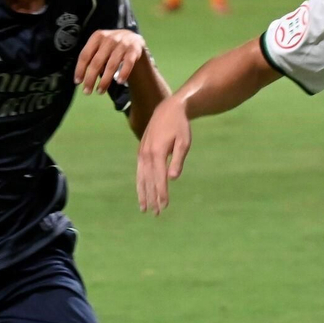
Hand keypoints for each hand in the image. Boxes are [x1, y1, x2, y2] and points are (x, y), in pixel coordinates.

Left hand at [75, 30, 144, 94]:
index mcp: (97, 37)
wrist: (132, 38)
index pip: (85, 55)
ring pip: (111, 65)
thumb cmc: (111, 45)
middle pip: (97, 62)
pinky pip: (128, 64)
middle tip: (87, 91)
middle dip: (90, 78)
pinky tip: (119, 82)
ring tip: (100, 91)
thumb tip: (84, 77)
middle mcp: (109, 39)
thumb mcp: (100, 46)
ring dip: (105, 81)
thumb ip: (93, 58)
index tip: (78, 82)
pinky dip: (123, 73)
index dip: (80, 69)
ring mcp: (122, 44)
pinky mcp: (133, 50)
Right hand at [136, 99, 191, 214]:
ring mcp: (142, 152)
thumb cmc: (180, 126)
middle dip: (152, 198)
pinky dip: (140, 183)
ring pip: (141, 177)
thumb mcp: (184, 142)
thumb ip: (178, 159)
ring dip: (143, 194)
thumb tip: (173, 178)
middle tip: (156, 214)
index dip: (161, 193)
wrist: (168, 109)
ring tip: (144, 209)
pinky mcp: (141, 151)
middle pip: (148, 181)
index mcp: (157, 152)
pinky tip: (142, 192)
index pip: (159, 178)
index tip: (164, 206)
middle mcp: (146, 154)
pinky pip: (139, 171)